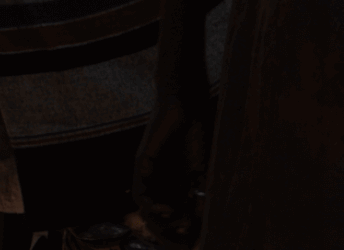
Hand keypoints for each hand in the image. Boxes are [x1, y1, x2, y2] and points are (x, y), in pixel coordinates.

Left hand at [133, 88, 212, 246]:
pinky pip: (140, 190)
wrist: (185, 107)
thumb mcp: (202, 173)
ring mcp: (150, 174)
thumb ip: (201, 198)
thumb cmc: (197, 136)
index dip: (182, 234)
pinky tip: (164, 209)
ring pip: (148, 208)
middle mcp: (161, 183)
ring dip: (159, 222)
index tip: (193, 245)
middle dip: (170, 233)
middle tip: (182, 244)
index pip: (176, 217)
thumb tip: (203, 227)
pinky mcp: (141, 164)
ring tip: (174, 228)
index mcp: (177, 185)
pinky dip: (150, 203)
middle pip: (160, 217)